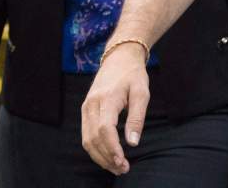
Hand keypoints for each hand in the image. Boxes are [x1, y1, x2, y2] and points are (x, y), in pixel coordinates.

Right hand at [81, 42, 150, 174]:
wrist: (119, 58)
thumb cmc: (133, 75)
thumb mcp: (142, 92)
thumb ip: (137, 117)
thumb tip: (133, 142)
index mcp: (106, 99)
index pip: (104, 130)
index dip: (112, 149)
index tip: (123, 163)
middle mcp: (91, 104)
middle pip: (93, 139)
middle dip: (107, 158)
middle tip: (123, 169)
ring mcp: (86, 108)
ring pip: (87, 140)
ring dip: (100, 157)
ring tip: (117, 167)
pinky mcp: (85, 110)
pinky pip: (86, 135)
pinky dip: (95, 149)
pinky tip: (108, 156)